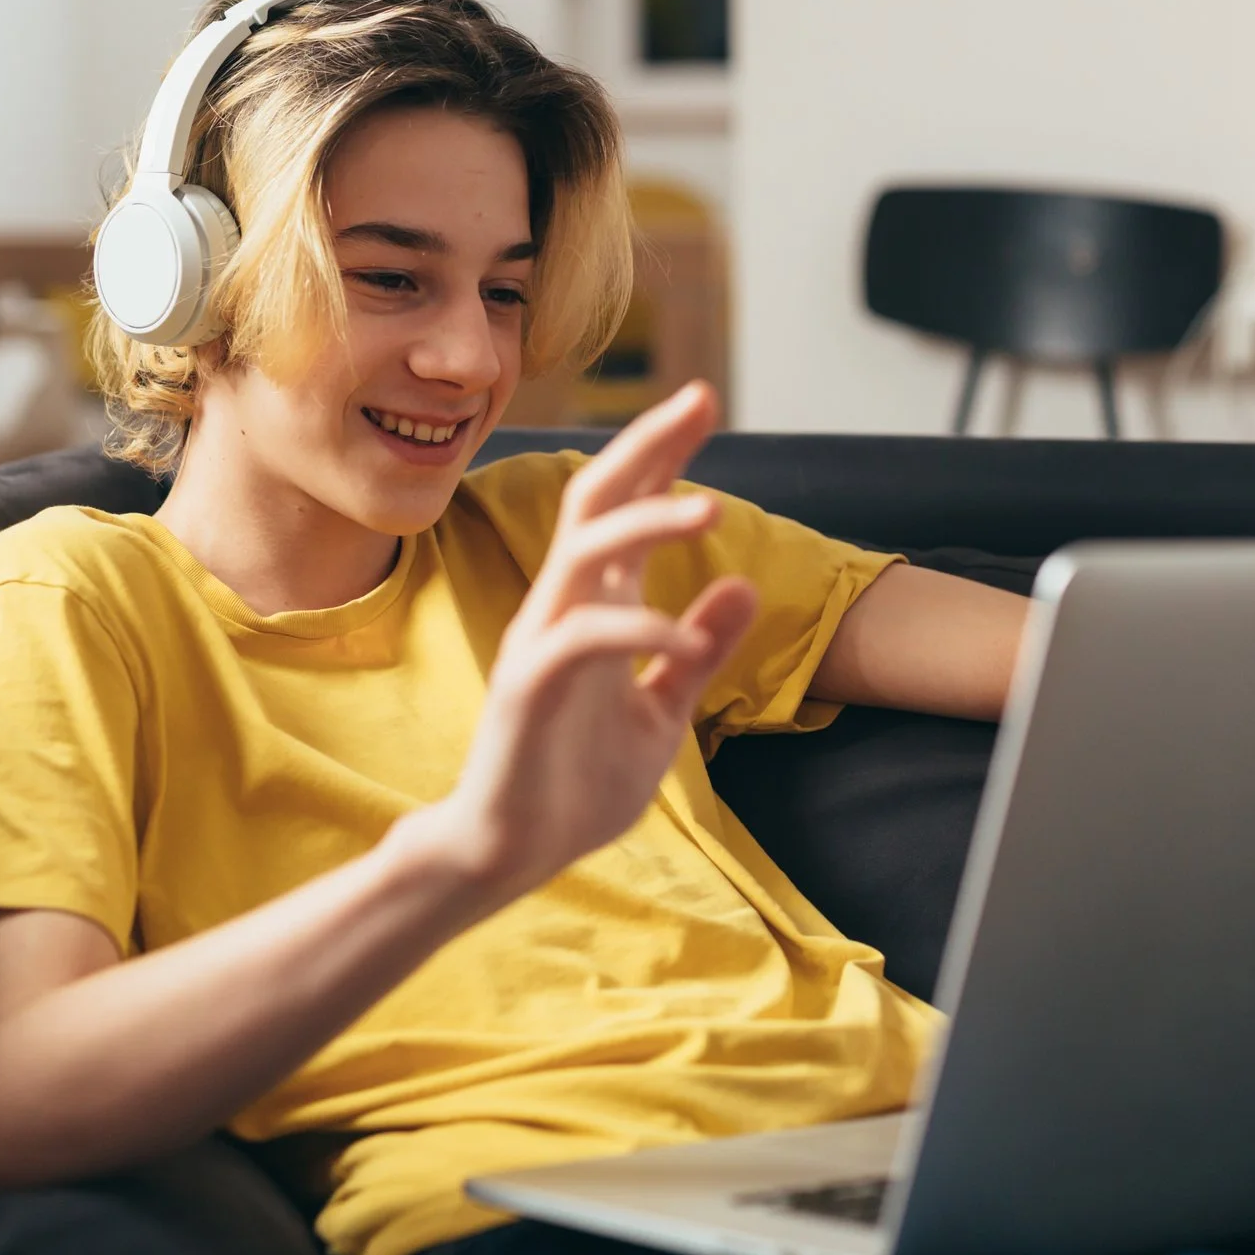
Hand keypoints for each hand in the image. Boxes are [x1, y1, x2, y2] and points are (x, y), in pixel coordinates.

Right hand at [415, 381, 757, 898]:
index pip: (625, 507)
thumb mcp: (662, 715)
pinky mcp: (527, 687)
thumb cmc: (575, 786)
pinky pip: (584, 638)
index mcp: (595, 606)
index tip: (704, 401)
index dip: (662, 452)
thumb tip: (743, 586)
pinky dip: (641, 629)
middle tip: (699, 399)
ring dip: (647, 523)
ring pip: (584, 553)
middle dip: (648, 446)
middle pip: (596, 500)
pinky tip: (688, 636)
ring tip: (711, 510)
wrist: (511, 855)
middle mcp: (562, 607)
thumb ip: (698, 653)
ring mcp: (540, 642)